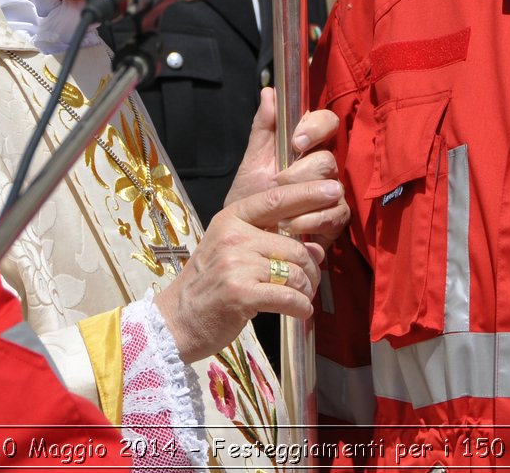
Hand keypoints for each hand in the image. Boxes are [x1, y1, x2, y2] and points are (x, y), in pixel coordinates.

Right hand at [153, 179, 337, 361]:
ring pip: (295, 272)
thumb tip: (315, 248)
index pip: (276, 199)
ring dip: (306, 290)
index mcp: (231, 219)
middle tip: (309, 283)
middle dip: (310, 268)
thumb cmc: (209, 285)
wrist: (177, 320)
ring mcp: (236, 264)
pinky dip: (300, 307)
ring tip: (301, 298)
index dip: (307, 193)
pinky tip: (299, 312)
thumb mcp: (232, 250)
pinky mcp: (241, 293)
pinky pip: (288, 297)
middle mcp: (233, 236)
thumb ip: (269, 242)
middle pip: (294, 246)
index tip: (332, 190)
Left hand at [227, 90, 347, 242]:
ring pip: (333, 186)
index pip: (327, 122)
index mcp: (307, 147)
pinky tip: (290, 226)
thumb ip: (263, 128)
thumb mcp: (252, 162)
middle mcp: (324, 167)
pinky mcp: (337, 219)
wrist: (249, 237)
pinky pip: (336, 214)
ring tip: (279, 211)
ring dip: (302, 198)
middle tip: (276, 184)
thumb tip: (269, 92)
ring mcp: (333, 193)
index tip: (296, 141)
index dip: (316, 127)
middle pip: (328, 158)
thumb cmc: (253, 197)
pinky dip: (311, 220)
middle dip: (299, 173)